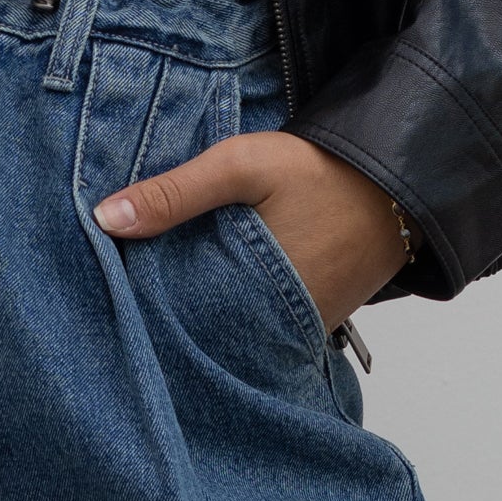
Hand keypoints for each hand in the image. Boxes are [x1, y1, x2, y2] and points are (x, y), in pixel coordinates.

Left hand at [92, 133, 406, 335]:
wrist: (397, 185)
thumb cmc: (320, 174)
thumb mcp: (240, 166)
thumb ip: (174, 193)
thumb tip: (105, 218)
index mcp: (247, 295)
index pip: (174, 321)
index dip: (140, 307)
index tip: (108, 292)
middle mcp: (272, 325)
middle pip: (199, 334)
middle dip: (166, 317)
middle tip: (124, 296)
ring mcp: (296, 329)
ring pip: (229, 332)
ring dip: (200, 315)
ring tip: (160, 293)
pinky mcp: (313, 322)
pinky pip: (261, 324)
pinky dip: (235, 310)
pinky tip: (211, 288)